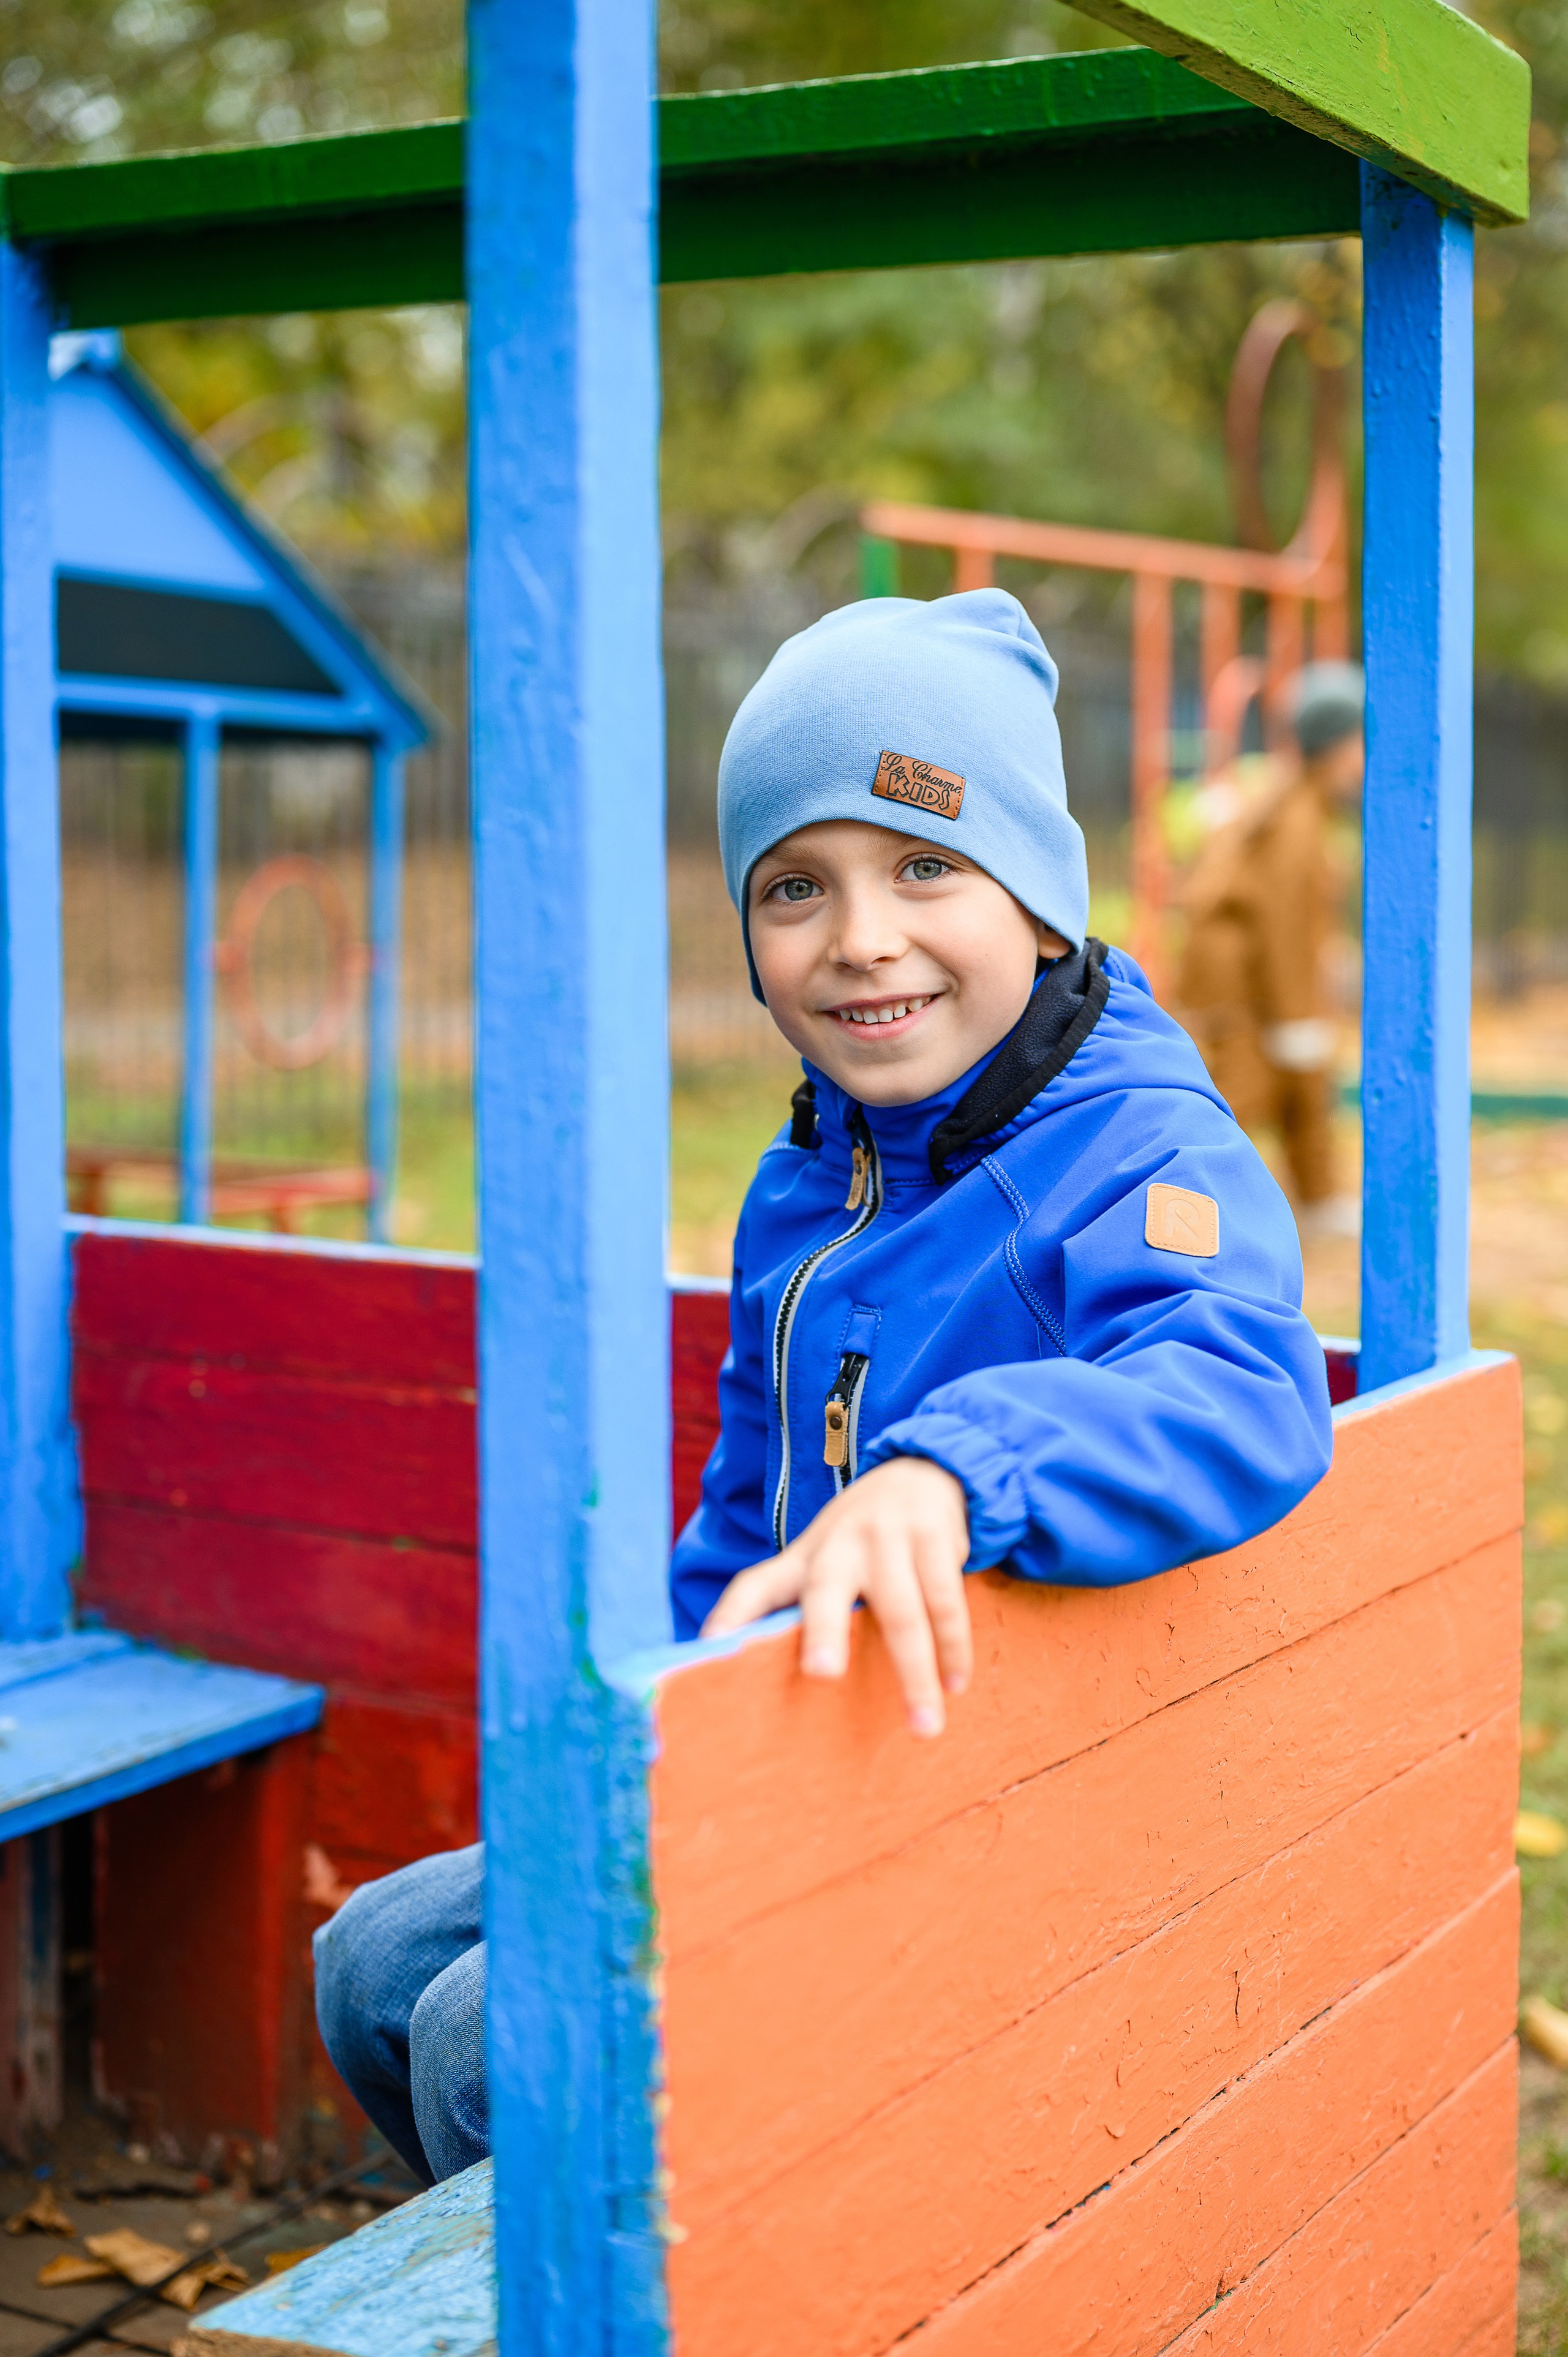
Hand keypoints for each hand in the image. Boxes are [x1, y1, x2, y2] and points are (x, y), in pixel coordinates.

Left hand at [701, 1456, 971, 1736]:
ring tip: (923, 1726)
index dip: (730, 1620)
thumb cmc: (859, 1541)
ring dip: (916, 1672)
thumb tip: (732, 1663)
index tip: (710, 1654)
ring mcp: (888, 1538)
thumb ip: (783, 1606)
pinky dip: (953, 1647)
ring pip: (903, 1613)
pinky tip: (956, 1684)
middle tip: (820, 1674)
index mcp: (802, 1560)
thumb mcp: (815, 1563)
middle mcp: (839, 1545)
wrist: (921, 1473)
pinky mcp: (934, 1539)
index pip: (754, 1587)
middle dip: (823, 1632)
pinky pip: (945, 1602)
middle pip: (826, 1592)